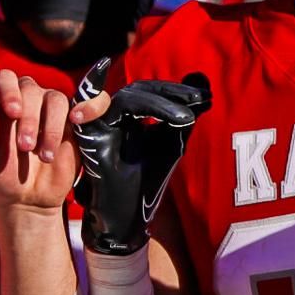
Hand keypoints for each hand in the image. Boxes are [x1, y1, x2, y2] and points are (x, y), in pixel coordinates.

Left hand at [0, 70, 83, 213]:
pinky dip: (91, 106)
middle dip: (30, 119)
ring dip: (52, 126)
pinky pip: (92, 103)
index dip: (10, 90)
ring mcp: (53, 110)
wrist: (28, 198)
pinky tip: (79, 121)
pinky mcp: (77, 122)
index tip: (13, 113)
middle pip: (33, 89)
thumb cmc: (0, 176)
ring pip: (58, 99)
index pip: (5, 78)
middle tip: (25, 147)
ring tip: (45, 155)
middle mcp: (26, 100)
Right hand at [70, 60, 211, 256]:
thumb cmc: (147, 180)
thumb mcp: (172, 142)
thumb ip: (184, 114)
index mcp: (130, 116)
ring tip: (186, 118)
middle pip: (138, 90)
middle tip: (199, 99)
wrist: (127, 215)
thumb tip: (201, 79)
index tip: (205, 97)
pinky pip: (95, 109)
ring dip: (158, 104)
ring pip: (125, 99)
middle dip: (170, 93)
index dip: (177, 91)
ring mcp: (98, 124)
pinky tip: (140, 99)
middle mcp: (111, 116)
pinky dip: (117, 99)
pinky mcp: (88, 136)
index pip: (151, 92)